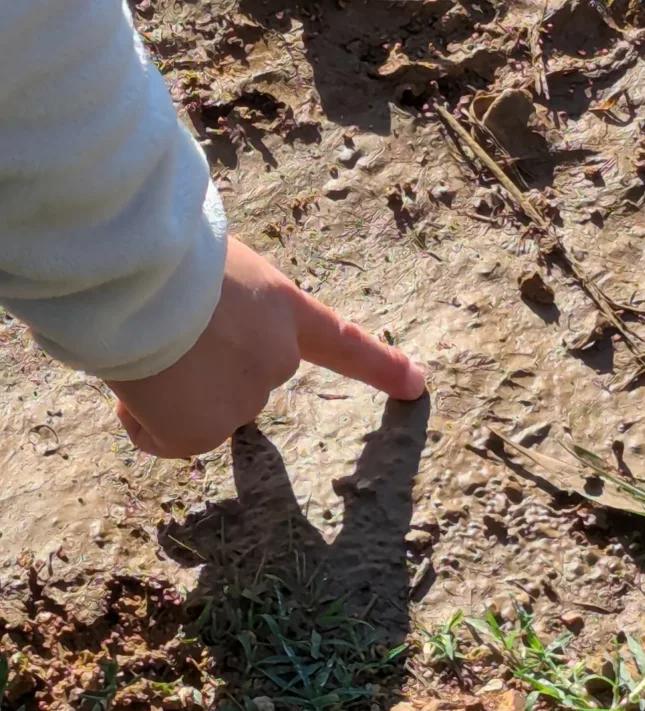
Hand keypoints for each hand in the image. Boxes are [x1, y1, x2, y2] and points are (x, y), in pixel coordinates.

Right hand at [107, 235, 424, 456]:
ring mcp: (244, 402)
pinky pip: (161, 434)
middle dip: (199, 369)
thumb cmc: (162, 250)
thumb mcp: (212, 261)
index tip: (417, 383)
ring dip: (165, 389)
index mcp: (283, 309)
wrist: (138, 279)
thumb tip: (185, 350)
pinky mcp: (203, 434)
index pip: (342, 342)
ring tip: (142, 343)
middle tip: (162, 327)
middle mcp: (275, 361)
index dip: (380, 365)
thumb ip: (224, 304)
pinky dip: (142, 419)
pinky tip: (134, 381)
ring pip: (192, 408)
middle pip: (234, 381)